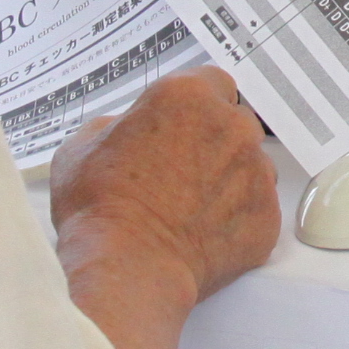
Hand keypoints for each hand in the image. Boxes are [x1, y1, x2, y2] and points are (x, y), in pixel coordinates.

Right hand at [50, 66, 280, 303]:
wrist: (126, 267)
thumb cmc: (100, 208)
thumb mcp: (81, 146)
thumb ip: (115, 125)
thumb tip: (124, 130)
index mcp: (186, 96)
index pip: (210, 82)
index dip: (194, 106)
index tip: (181, 124)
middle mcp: (231, 126)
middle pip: (234, 121)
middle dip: (213, 140)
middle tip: (180, 169)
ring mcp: (255, 171)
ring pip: (252, 164)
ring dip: (229, 178)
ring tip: (190, 207)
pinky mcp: (267, 215)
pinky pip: (257, 208)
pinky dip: (237, 218)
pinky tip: (203, 233)